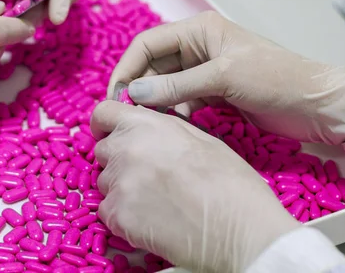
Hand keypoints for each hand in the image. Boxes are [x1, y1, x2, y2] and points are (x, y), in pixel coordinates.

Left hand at [91, 101, 299, 272]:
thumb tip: (147, 128)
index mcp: (145, 125)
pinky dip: (123, 216)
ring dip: (122, 189)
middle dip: (118, 160)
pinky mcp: (116, 216)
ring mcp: (118, 184)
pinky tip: (151, 220)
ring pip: (105, 183)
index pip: (103, 113)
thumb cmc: (230, 183)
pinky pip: (108, 211)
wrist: (241, 231)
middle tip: (147, 175)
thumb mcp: (201, 138)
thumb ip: (163, 128)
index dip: (105, 124)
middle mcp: (125, 149)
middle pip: (103, 150)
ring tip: (156, 200)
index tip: (110, 134)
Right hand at [109, 11, 344, 147]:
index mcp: (198, 31)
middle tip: (128, 115)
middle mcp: (197, 48)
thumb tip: (134, 94)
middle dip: (139, 89)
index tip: (115, 95)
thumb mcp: (223, 77)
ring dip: (155, 103)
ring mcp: (204, 72)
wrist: (315, 104)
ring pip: (165, 86)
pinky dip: (174, 113)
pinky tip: (173, 126)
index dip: (127, 67)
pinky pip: (181, 101)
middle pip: (153, 66)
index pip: (148, 44)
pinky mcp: (212, 93)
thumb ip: (176, 86)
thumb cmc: (275, 78)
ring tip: (149, 123)